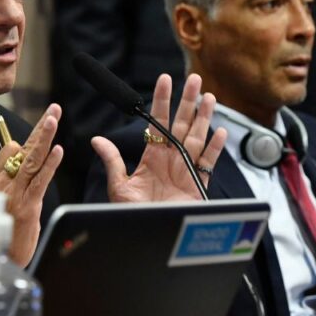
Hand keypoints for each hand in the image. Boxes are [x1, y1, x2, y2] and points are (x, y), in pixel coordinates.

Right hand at [0, 104, 63, 265]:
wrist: (2, 254)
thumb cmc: (7, 226)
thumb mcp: (2, 195)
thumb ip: (8, 171)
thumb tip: (14, 148)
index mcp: (0, 177)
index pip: (17, 148)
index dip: (35, 134)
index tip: (49, 118)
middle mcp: (6, 181)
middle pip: (25, 148)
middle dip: (42, 127)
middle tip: (54, 109)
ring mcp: (16, 193)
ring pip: (32, 160)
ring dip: (43, 138)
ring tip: (53, 119)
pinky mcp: (27, 205)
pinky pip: (39, 181)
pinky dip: (49, 165)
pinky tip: (57, 151)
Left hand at [91, 74, 225, 202]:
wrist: (149, 237)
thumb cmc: (133, 215)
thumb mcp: (119, 187)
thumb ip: (112, 161)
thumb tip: (97, 139)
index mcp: (152, 157)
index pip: (157, 123)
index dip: (161, 101)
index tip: (164, 80)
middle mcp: (171, 159)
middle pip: (181, 124)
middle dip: (188, 101)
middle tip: (194, 79)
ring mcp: (185, 169)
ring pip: (197, 137)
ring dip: (203, 117)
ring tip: (208, 97)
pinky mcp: (198, 184)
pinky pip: (208, 163)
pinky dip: (214, 149)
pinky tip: (219, 132)